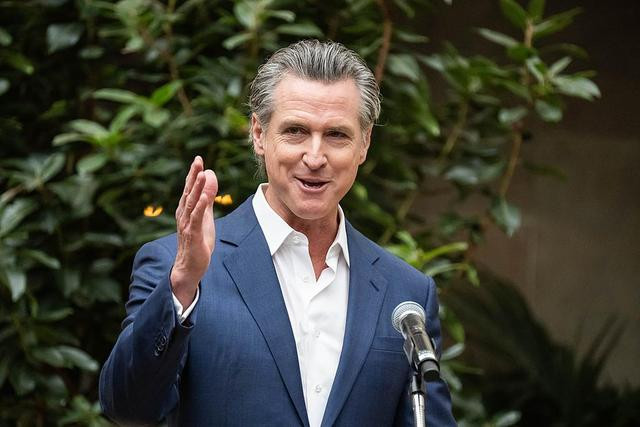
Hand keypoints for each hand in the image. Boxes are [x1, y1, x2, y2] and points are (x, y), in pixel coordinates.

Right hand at [170, 156, 217, 306]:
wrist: (190, 266)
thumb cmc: (197, 240)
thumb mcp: (206, 215)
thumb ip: (208, 197)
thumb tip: (211, 175)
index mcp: (186, 209)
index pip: (189, 188)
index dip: (193, 173)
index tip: (198, 159)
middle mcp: (184, 215)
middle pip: (188, 192)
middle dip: (193, 176)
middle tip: (198, 160)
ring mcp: (187, 225)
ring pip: (191, 203)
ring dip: (196, 189)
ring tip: (202, 174)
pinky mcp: (192, 235)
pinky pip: (195, 219)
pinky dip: (200, 208)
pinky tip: (204, 198)